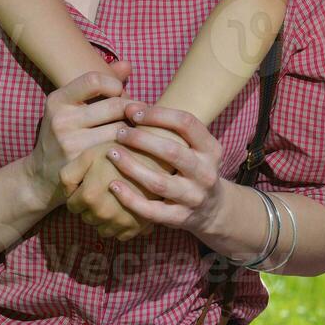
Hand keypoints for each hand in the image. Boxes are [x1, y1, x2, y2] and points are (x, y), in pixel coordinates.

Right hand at [24, 63, 133, 209]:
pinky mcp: (82, 167)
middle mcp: (61, 121)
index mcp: (57, 100)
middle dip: (131, 109)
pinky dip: (129, 150)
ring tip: (135, 132)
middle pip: (115, 105)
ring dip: (134, 130)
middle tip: (138, 115)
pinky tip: (130, 151)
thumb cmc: (64, 134)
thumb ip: (100, 84)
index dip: (115, 84)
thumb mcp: (72, 107)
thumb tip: (128, 64)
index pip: (94, 80)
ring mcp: (70, 146)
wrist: (40, 178)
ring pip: (121, 130)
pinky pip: (119, 152)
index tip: (119, 93)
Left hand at [67, 140, 167, 239]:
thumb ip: (68, 175)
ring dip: (104, 218)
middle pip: (86, 218)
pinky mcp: (136, 227)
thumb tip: (67, 193)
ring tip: (113, 200)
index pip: (72, 206)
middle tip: (103, 189)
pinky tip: (124, 209)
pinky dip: (119, 226)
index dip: (78, 194)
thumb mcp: (88, 155)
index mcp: (89, 197)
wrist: (154, 157)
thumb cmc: (120, 153)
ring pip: (102, 229)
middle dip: (91, 206)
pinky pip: (120, 235)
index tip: (89, 183)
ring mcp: (120, 223)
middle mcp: (103, 214)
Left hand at [103, 103, 225, 236]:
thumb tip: (131, 106)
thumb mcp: (196, 148)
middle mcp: (205, 172)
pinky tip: (112, 185)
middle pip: (172, 151)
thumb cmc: (193, 168)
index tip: (132, 111)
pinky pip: (151, 210)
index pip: (186, 123)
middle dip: (141, 139)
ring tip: (111, 153)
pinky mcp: (180, 218)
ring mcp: (194, 197)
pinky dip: (130, 198)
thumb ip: (171, 130)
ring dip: (131, 166)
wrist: (213, 210)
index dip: (158, 114)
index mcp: (211, 148)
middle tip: (119, 132)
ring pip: (159, 182)